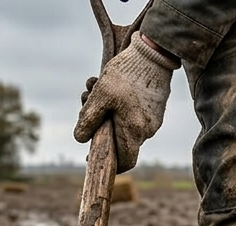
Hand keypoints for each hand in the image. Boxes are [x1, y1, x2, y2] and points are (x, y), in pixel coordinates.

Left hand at [74, 36, 178, 172]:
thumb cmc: (126, 75)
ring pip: (124, 122)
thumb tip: (80, 139)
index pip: (125, 161)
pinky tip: (106, 82)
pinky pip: (133, 112)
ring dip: (104, 108)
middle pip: (119, 138)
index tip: (93, 154)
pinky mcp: (155, 106)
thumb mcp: (100, 96)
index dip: (110, 162)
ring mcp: (153, 118)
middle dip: (98, 123)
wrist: (153, 52)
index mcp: (134, 131)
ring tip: (92, 85)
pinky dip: (117, 103)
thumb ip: (88, 119)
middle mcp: (147, 130)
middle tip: (85, 100)